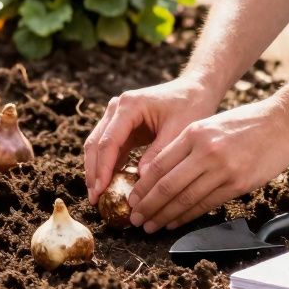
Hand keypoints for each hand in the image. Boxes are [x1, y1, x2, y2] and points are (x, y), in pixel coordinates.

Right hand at [83, 76, 220, 203]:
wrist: (195, 89)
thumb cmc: (190, 106)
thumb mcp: (179, 130)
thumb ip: (159, 153)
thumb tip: (142, 179)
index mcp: (130, 105)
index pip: (109, 141)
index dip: (102, 168)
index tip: (100, 190)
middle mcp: (117, 108)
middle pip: (96, 143)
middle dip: (93, 172)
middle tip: (94, 199)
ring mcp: (117, 115)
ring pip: (98, 145)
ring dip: (96, 170)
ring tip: (97, 196)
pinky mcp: (122, 125)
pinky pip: (109, 147)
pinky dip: (107, 166)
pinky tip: (109, 185)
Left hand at [127, 98, 288, 232]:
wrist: (283, 121)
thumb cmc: (245, 124)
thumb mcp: (209, 125)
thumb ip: (186, 146)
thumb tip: (158, 174)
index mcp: (194, 133)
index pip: (159, 165)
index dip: (142, 186)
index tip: (131, 199)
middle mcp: (206, 151)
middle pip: (167, 185)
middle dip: (147, 205)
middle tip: (134, 218)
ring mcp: (223, 168)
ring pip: (185, 198)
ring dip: (164, 216)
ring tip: (150, 225)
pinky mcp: (238, 183)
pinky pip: (206, 204)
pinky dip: (187, 217)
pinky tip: (174, 223)